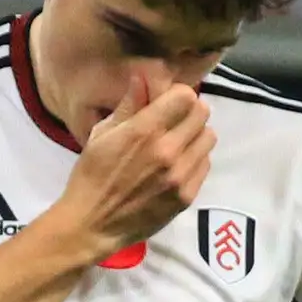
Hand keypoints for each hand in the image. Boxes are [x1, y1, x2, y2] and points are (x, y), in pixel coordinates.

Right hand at [56, 71, 211, 252]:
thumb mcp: (102, 133)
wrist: (93, 223)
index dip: (178, 95)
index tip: (168, 102)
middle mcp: (167, 150)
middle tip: (175, 121)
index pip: (186, 95)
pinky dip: (195, 159)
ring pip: (209, 138)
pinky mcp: (186, 196)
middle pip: (202, 113)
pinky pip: (205, 164)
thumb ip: (129, 105)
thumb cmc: (92, 174)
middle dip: (189, 112)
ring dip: (196, 135)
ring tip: (178, 143)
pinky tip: (177, 165)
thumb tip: (143, 77)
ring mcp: (180, 175)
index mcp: (144, 130)